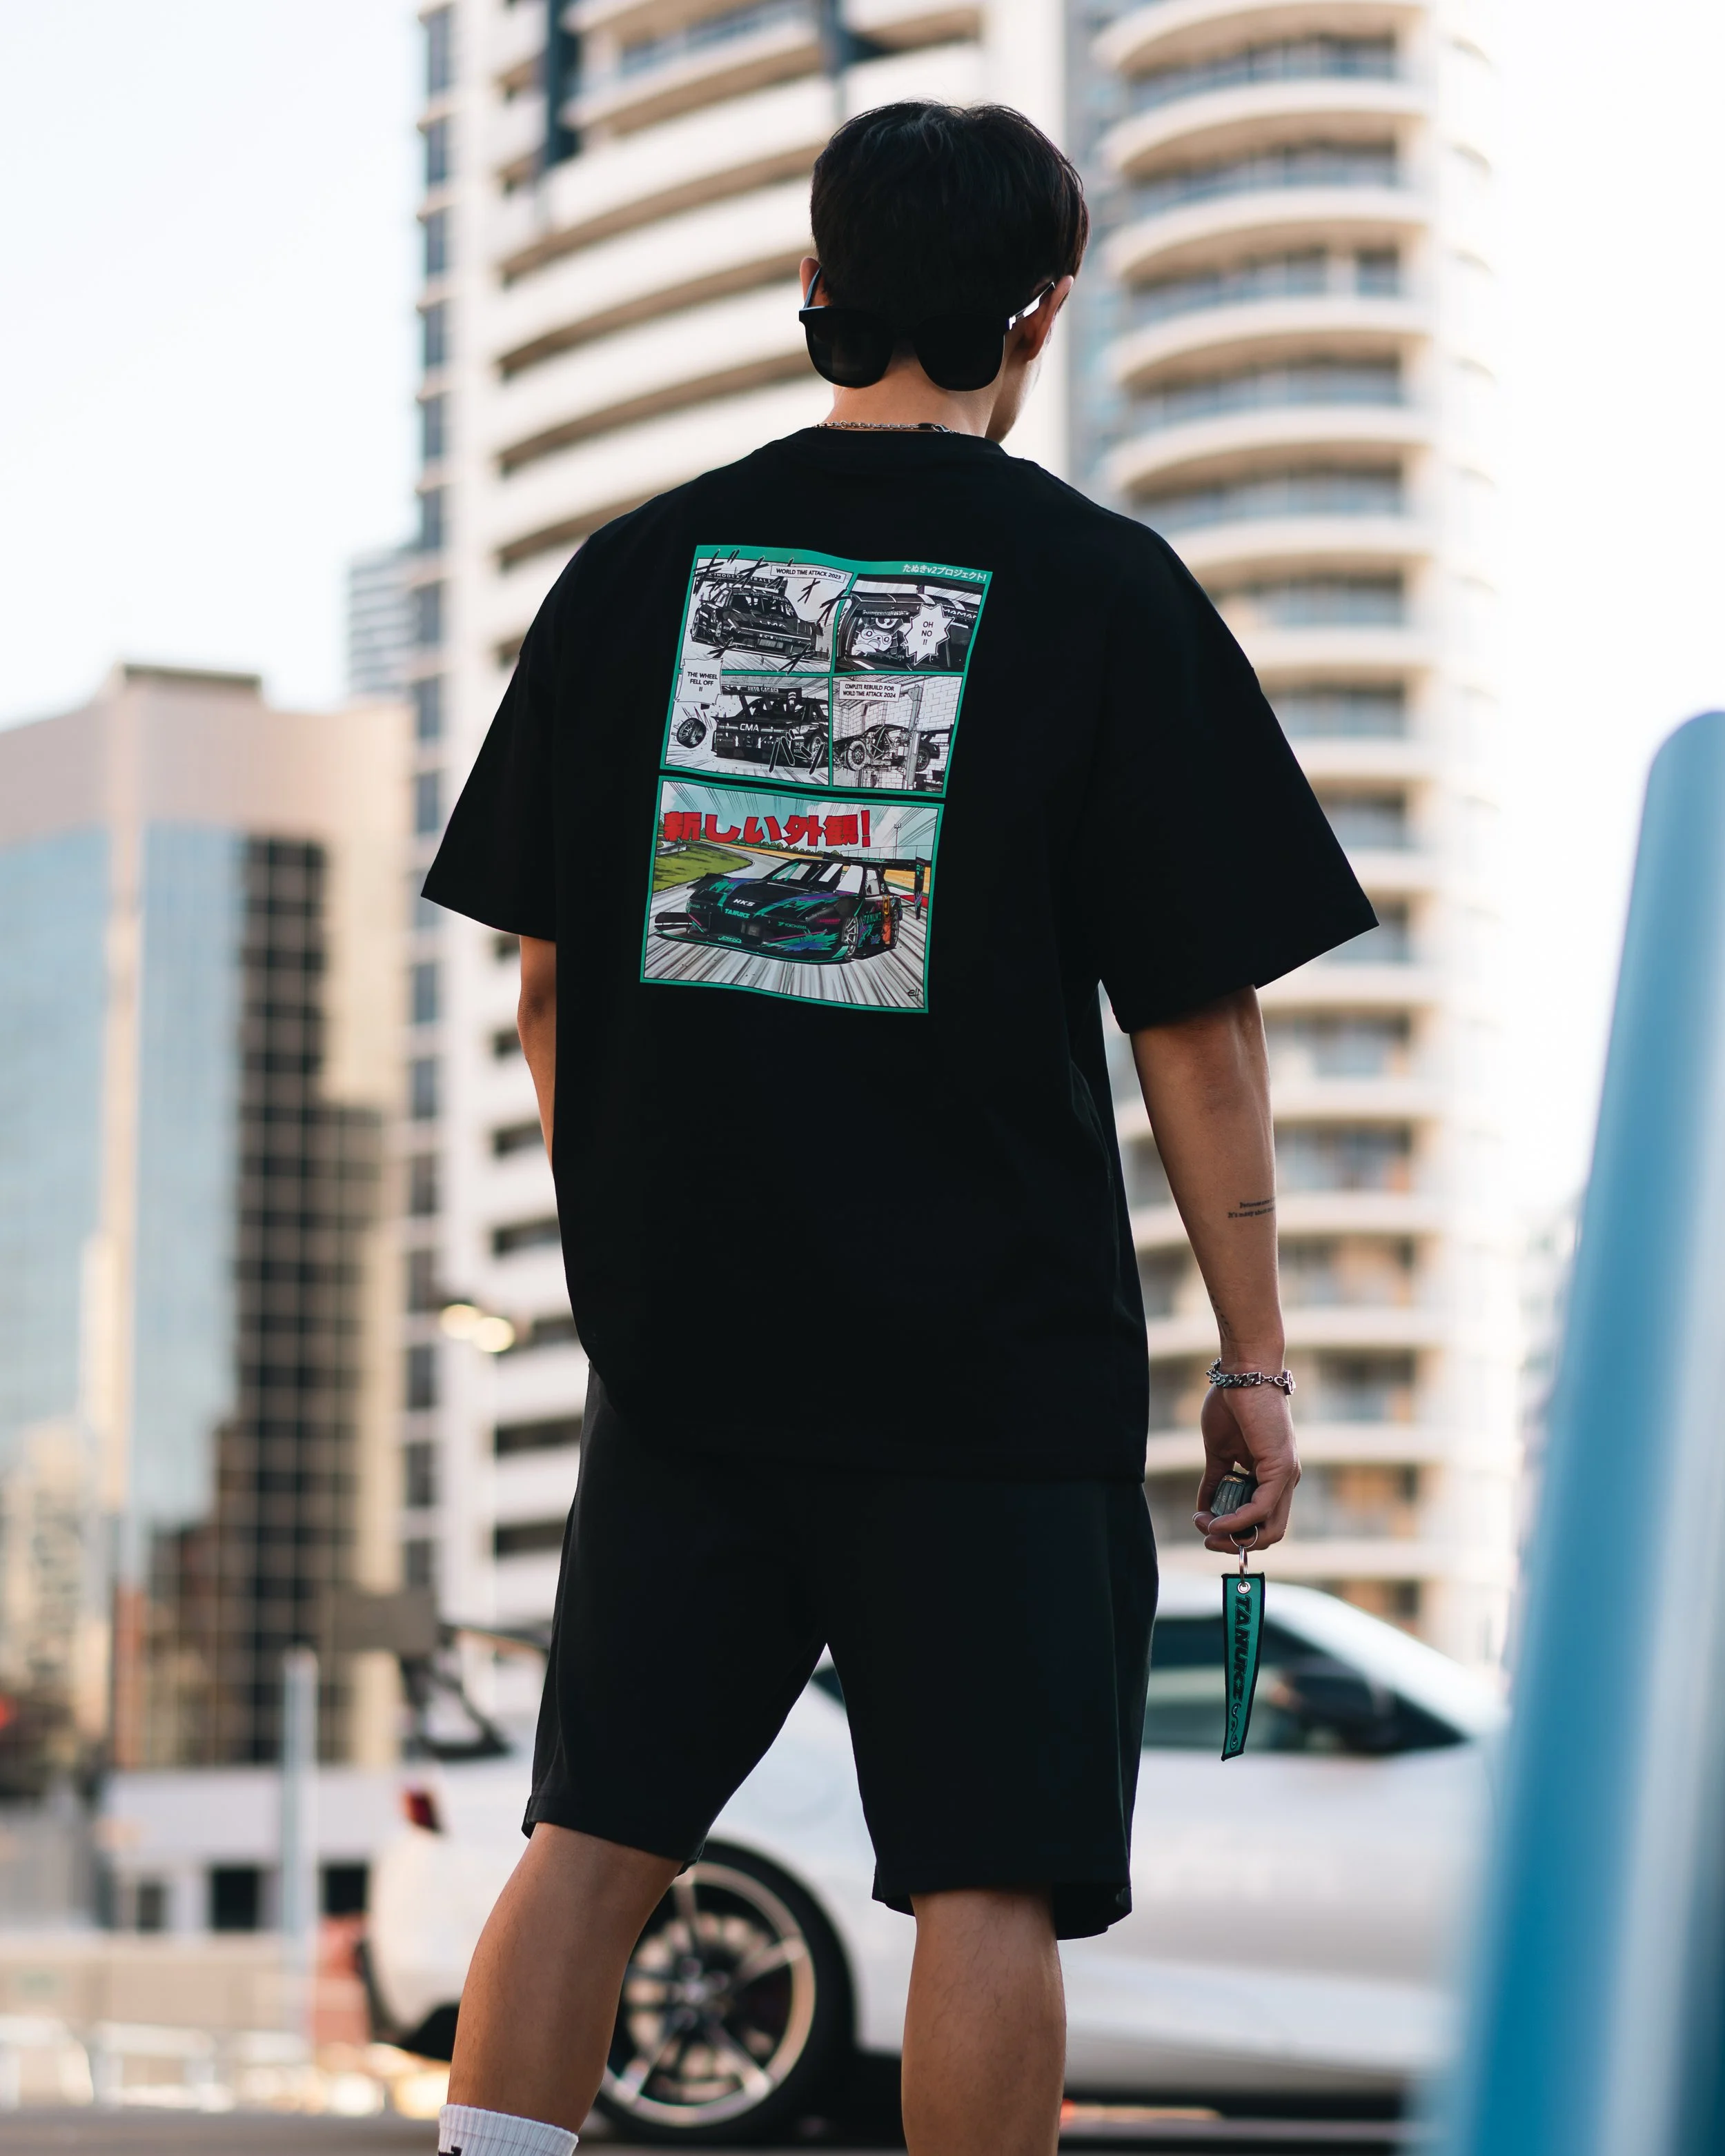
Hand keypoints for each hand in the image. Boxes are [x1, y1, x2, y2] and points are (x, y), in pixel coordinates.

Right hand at [1194, 1382, 1299, 1552]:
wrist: (1242, 1373)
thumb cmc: (1231, 1403)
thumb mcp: (1218, 1451)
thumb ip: (1215, 1480)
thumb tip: (1204, 1509)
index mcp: (1272, 1475)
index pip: (1262, 1521)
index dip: (1234, 1532)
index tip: (1205, 1528)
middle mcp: (1285, 1480)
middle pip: (1269, 1533)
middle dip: (1235, 1543)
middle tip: (1206, 1537)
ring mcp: (1287, 1476)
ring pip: (1270, 1528)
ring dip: (1234, 1536)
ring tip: (1206, 1529)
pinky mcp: (1281, 1469)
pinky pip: (1261, 1508)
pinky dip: (1237, 1521)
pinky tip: (1214, 1521)